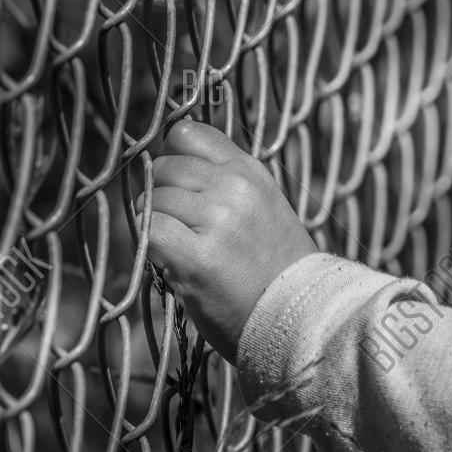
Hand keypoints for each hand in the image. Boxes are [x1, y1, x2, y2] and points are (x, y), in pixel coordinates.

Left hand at [138, 120, 317, 362]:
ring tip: (182, 249)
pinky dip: (152, 247)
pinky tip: (172, 263)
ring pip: (152, 200)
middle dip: (161, 195)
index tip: (176, 183)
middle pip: (164, 167)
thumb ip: (225, 181)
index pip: (187, 133)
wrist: (301, 318)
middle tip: (180, 227)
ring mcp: (217, 220)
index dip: (171, 156)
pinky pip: (151, 232)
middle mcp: (234, 187)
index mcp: (250, 171)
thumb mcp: (263, 206)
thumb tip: (167, 164)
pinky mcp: (198, 257)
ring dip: (156, 224)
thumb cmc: (276, 268)